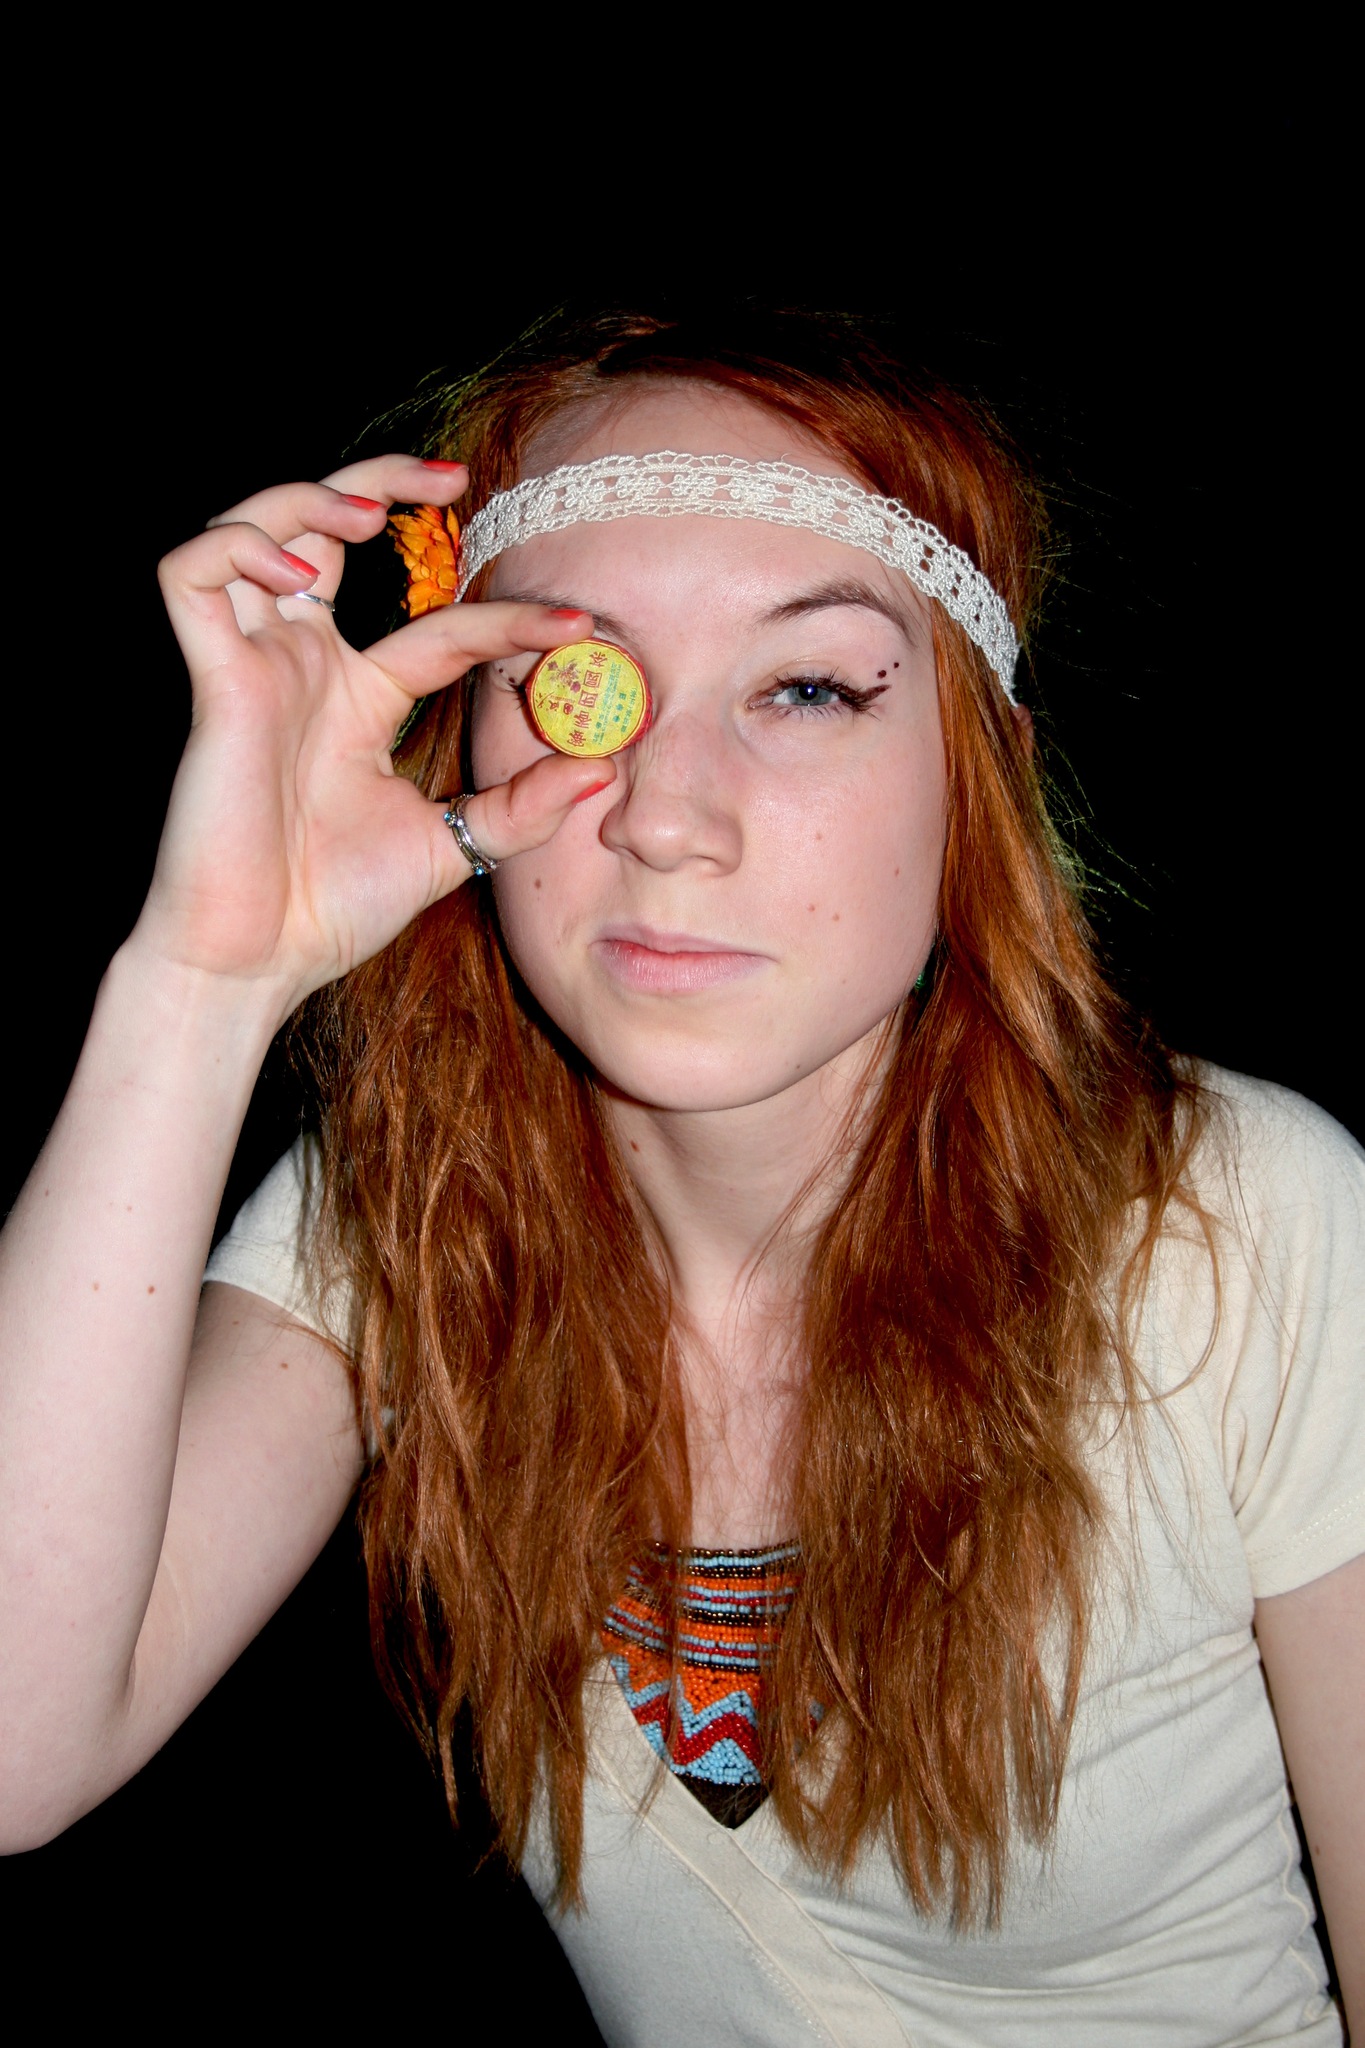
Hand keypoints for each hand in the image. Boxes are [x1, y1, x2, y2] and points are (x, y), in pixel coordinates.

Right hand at [138, 456, 612, 1018]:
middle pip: (327, 530)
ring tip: (372, 512)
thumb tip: (603, 766)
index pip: (441, 630)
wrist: (256, 962)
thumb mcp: (452, 847)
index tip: (578, 623)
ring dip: (308, 496)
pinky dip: (239, 549)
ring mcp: (255, 667)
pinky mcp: (211, 680)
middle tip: (454, 478)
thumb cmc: (332, 908)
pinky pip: (191, 573)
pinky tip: (300, 578)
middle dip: (383, 479)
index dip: (508, 618)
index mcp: (359, 700)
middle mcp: (306, 667)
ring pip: (254, 527)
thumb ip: (522, 807)